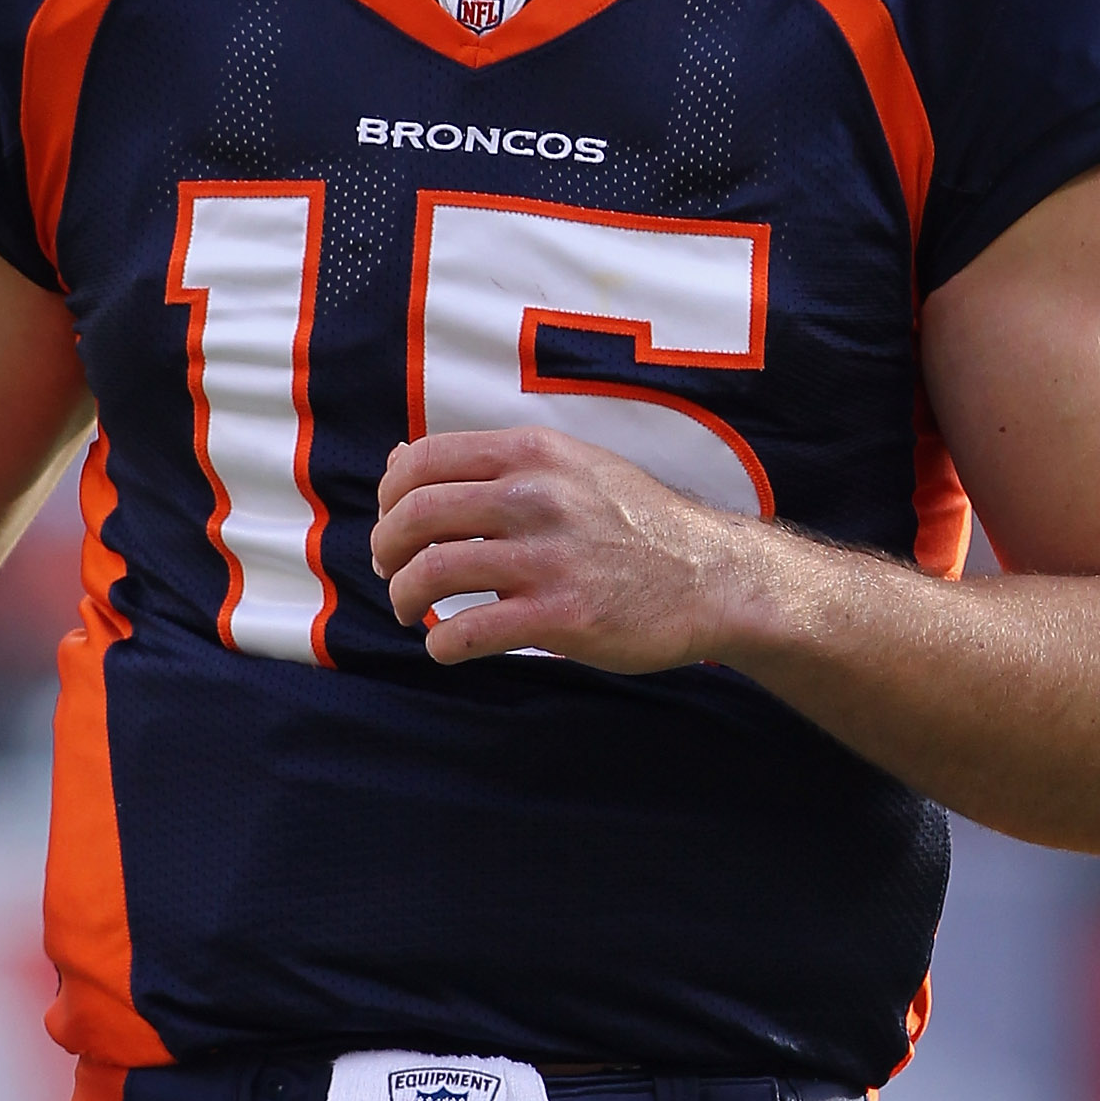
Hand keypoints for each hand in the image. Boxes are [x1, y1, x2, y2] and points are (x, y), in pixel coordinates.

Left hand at [371, 425, 748, 670]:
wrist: (712, 576)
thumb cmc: (636, 523)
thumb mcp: (571, 466)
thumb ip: (492, 464)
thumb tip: (401, 459)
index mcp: (533, 454)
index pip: (422, 461)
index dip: (389, 497)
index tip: (392, 525)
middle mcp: (535, 497)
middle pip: (416, 515)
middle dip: (387, 548)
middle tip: (392, 572)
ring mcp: (548, 558)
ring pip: (432, 572)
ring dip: (404, 598)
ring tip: (411, 612)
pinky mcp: (561, 616)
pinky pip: (469, 631)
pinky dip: (441, 644)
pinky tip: (446, 646)